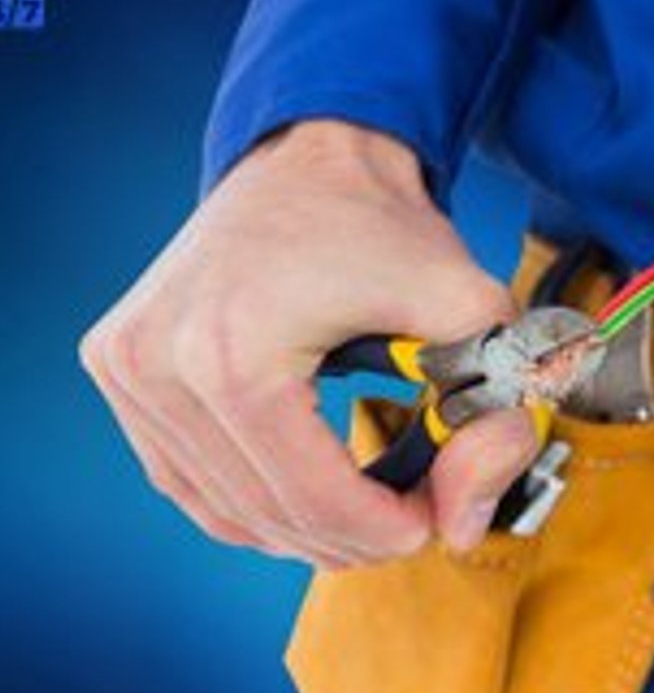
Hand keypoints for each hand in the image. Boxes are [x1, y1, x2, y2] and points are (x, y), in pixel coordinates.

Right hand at [80, 122, 538, 567]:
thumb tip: (464, 525)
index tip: (431, 519)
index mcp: (230, 351)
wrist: (308, 157)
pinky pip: (186, 478)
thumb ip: (493, 418)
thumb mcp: (466, 307)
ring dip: (302, 528)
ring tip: (362, 507)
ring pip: (222, 510)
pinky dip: (250, 501)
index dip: (384, 529)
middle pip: (265, 511)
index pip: (311, 497)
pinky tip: (301, 492)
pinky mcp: (121, 367)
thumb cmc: (380, 225)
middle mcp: (156, 362)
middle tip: (408, 514)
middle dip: (351, 535)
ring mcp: (127, 367)